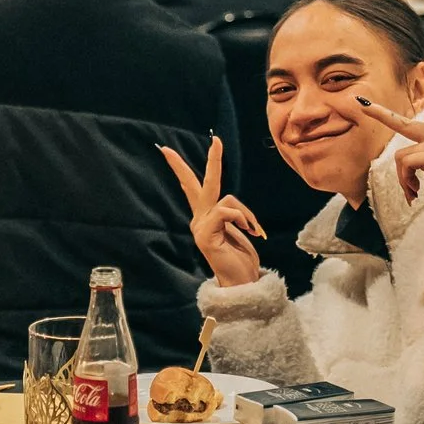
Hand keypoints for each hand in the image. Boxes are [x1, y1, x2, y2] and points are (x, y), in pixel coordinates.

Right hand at [160, 136, 265, 287]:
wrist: (241, 283)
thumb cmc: (240, 259)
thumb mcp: (238, 230)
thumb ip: (231, 214)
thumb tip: (232, 209)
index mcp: (205, 217)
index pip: (192, 188)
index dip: (181, 168)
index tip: (167, 150)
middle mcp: (198, 220)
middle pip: (200, 184)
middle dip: (211, 161)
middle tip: (217, 140)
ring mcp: (200, 228)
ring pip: (227, 200)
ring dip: (247, 214)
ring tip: (255, 232)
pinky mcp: (205, 236)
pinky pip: (226, 212)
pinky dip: (242, 219)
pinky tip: (251, 233)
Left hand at [339, 57, 423, 224]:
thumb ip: (422, 152)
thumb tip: (402, 155)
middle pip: (403, 122)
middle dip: (378, 113)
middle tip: (359, 102)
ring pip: (400, 156)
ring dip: (403, 178)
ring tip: (417, 189)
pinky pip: (404, 165)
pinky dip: (406, 182)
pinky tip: (419, 191)